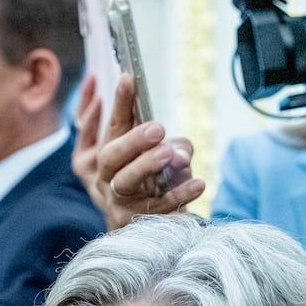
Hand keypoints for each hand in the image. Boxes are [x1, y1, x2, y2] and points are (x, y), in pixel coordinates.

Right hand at [75, 73, 204, 230]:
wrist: (144, 228)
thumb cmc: (155, 182)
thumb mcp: (164, 156)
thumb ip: (175, 146)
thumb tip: (180, 153)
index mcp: (107, 155)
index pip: (112, 125)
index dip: (118, 102)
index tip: (128, 78)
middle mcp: (106, 177)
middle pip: (111, 156)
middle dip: (132, 140)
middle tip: (157, 128)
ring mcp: (119, 200)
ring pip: (126, 181)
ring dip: (146, 164)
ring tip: (169, 153)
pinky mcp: (137, 220)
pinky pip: (159, 206)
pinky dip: (180, 194)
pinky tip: (199, 183)